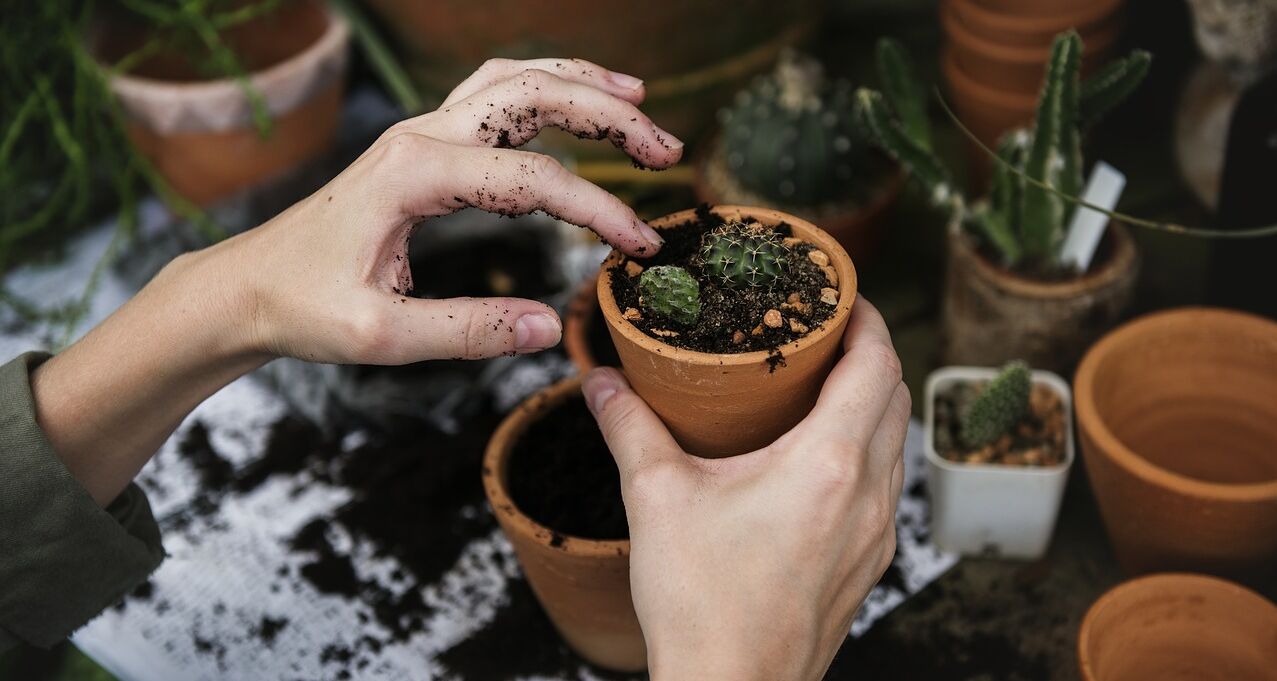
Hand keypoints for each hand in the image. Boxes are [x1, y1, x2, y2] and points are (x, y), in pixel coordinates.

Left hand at [32, 58, 681, 504]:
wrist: (248, 286)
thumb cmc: (304, 307)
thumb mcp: (381, 336)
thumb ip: (468, 331)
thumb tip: (549, 328)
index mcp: (414, 174)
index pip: (533, 179)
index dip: (599, 209)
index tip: (641, 245)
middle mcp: (420, 136)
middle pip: (533, 95)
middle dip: (609, 114)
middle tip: (666, 149)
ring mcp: (420, 132)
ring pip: (514, 80)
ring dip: (581, 85)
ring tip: (639, 100)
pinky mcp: (422, 145)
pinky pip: (492, 96)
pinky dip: (544, 90)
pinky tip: (574, 104)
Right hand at [581, 299, 909, 680]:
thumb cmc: (701, 603)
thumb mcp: (655, 499)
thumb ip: (629, 427)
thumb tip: (601, 381)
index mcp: (829, 464)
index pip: (877, 364)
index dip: (867, 318)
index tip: (841, 295)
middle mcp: (869, 495)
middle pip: (896, 397)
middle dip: (870, 353)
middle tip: (824, 333)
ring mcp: (877, 536)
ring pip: (896, 443)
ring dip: (872, 403)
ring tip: (821, 387)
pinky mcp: (869, 566)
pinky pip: (886, 487)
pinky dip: (867, 451)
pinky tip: (819, 459)